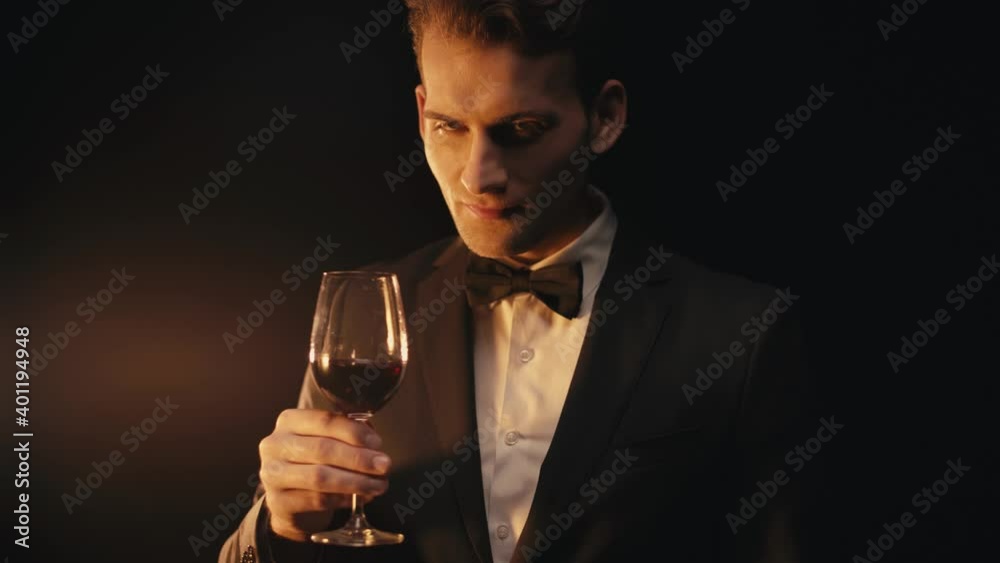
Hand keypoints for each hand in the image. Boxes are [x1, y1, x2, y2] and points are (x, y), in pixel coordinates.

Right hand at [258, 409, 391, 541]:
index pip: (324, 421)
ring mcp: (272, 474)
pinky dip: (344, 499)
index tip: (378, 442)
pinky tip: (361, 498)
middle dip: (359, 458)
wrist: (288, 498)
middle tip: (385, 465)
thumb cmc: (313, 460)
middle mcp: (274, 445)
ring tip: (378, 485)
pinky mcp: (277, 502)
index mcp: (288, 421)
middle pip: (323, 449)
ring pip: (320, 477)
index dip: (354, 432)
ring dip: (356, 481)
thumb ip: (347, 433)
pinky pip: (317, 500)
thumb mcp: (326, 439)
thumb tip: (374, 441)